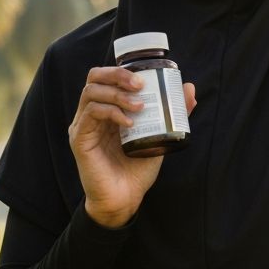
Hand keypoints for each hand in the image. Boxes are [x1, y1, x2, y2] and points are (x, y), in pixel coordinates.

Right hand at [68, 67, 195, 227]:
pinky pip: (91, 114)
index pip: (107, 77)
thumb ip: (173, 113)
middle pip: (95, 77)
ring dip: (117, 94)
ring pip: (91, 92)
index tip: (146, 76)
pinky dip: (112, 112)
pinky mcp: (79, 139)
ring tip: (140, 106)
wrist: (125, 199)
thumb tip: (189, 89)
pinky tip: (129, 123)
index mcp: (107, 109)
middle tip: (140, 84)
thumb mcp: (159, 135)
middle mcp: (91, 114)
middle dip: (118, 75)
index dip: (122, 70)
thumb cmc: (138, 169)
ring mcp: (83, 125)